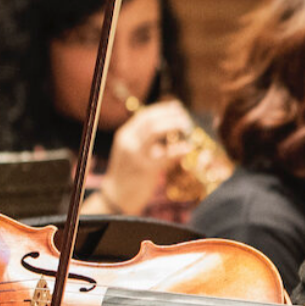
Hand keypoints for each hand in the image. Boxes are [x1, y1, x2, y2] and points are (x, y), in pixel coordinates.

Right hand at [100, 99, 196, 214]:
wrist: (116, 197)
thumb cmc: (129, 174)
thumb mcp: (132, 151)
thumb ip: (146, 139)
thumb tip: (169, 126)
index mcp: (125, 135)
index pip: (144, 115)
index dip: (163, 109)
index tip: (178, 108)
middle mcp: (128, 142)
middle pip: (151, 120)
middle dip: (171, 115)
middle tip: (186, 118)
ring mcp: (135, 155)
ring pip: (155, 131)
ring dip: (174, 125)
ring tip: (187, 128)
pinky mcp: (145, 170)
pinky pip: (165, 155)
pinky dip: (179, 150)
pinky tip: (188, 148)